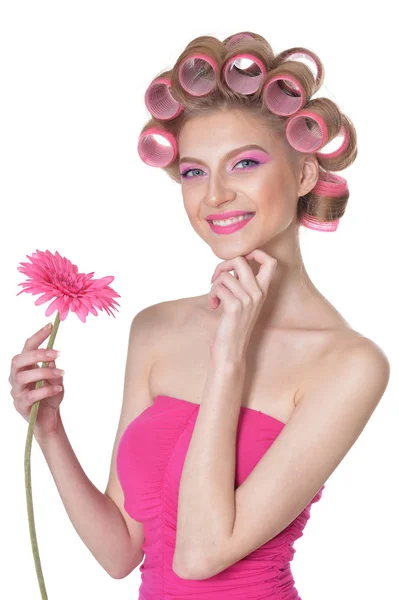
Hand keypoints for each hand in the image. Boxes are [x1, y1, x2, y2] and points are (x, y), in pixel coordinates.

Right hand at [9, 325, 64, 440]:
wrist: (49, 419)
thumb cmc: (51, 396)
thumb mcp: (56, 379)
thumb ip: (53, 368)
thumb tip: (52, 359)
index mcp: (24, 366)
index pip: (27, 347)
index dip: (38, 336)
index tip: (51, 326)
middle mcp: (16, 376)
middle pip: (18, 360)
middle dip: (37, 354)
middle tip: (58, 353)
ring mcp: (16, 391)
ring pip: (23, 377)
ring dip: (44, 372)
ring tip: (62, 373)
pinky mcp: (20, 405)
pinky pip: (30, 396)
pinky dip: (46, 390)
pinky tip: (58, 389)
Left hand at [208, 249, 276, 363]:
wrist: (231, 350)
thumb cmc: (233, 325)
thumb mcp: (243, 302)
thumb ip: (241, 283)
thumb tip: (230, 263)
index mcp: (263, 291)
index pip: (271, 262)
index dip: (255, 252)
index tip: (241, 261)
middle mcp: (258, 294)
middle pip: (241, 260)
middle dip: (222, 265)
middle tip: (216, 278)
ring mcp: (248, 300)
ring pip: (225, 275)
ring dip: (214, 285)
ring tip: (215, 298)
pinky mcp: (234, 307)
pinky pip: (218, 287)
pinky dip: (211, 295)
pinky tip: (213, 305)